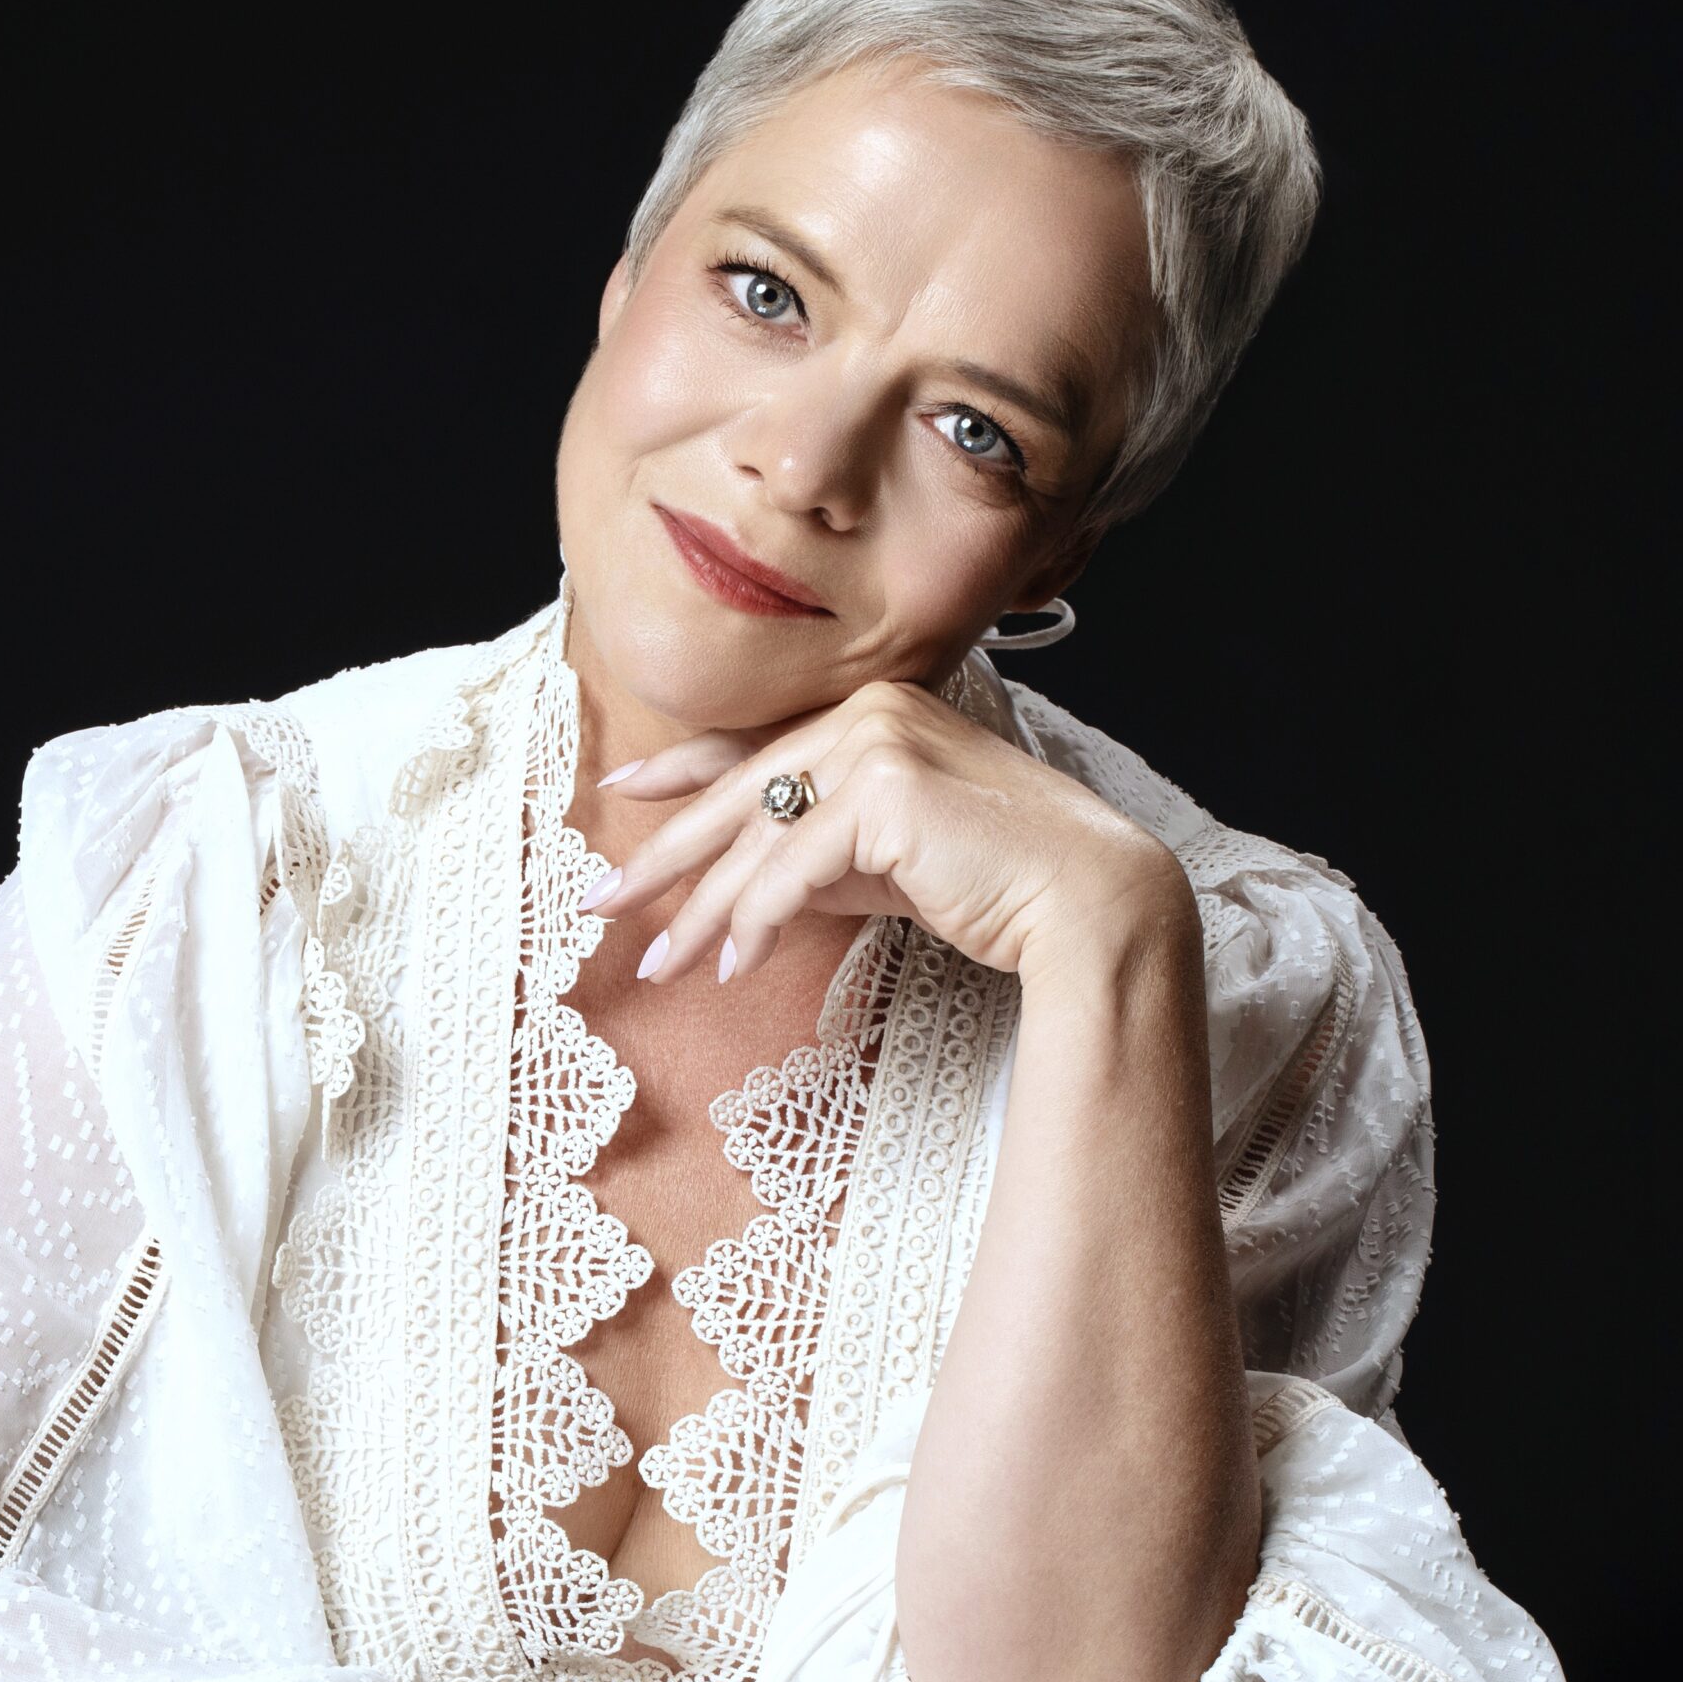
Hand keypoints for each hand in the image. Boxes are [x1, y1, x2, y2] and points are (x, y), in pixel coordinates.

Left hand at [584, 678, 1191, 989]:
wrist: (1084, 899)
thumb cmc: (996, 884)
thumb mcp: (888, 865)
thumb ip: (821, 860)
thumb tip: (745, 896)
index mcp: (872, 715)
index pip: (753, 745)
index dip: (680, 770)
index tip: (620, 789)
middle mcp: (869, 715)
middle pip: (738, 795)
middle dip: (662, 857)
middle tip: (598, 903)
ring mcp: (877, 745)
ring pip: (756, 838)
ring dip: (700, 912)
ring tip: (658, 966)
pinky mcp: (885, 793)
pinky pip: (793, 868)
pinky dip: (755, 921)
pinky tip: (728, 967)